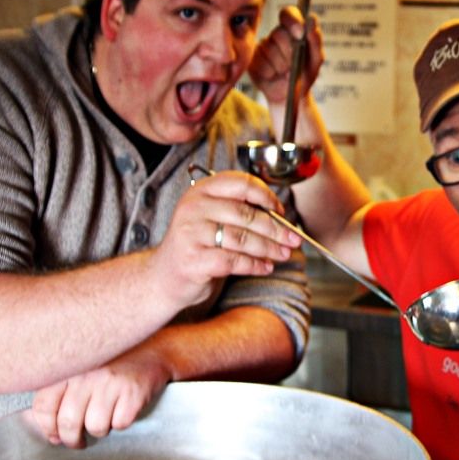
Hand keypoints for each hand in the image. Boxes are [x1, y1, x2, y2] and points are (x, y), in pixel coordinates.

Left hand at [30, 342, 168, 447]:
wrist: (154, 349)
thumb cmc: (111, 363)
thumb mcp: (81, 368)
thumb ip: (59, 391)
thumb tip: (48, 432)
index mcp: (69, 366)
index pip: (43, 405)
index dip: (47, 427)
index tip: (54, 434)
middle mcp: (87, 372)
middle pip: (68, 422)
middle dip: (72, 439)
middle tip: (77, 440)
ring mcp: (111, 381)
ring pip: (95, 427)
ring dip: (100, 428)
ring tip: (106, 414)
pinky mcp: (133, 391)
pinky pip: (120, 424)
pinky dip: (121, 421)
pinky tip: (123, 406)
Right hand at [152, 170, 301, 307]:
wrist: (165, 276)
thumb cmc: (197, 244)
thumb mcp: (212, 216)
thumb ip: (239, 209)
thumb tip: (281, 216)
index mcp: (201, 190)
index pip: (241, 183)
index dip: (266, 196)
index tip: (281, 210)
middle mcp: (194, 207)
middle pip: (246, 214)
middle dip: (275, 228)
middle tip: (293, 239)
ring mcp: (191, 233)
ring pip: (242, 239)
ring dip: (269, 248)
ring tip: (283, 254)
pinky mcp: (193, 260)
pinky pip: (234, 261)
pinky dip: (254, 265)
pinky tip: (265, 267)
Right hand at [248, 4, 323, 106]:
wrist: (291, 97)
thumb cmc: (304, 75)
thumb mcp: (316, 60)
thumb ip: (315, 40)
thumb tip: (311, 20)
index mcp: (292, 29)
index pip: (288, 14)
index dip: (292, 20)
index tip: (299, 33)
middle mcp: (276, 35)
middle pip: (279, 33)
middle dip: (289, 51)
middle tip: (294, 64)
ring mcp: (262, 47)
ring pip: (270, 50)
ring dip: (281, 65)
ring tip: (285, 72)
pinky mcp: (252, 60)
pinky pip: (260, 63)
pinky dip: (270, 73)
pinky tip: (274, 76)